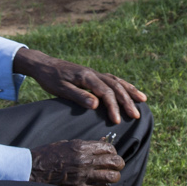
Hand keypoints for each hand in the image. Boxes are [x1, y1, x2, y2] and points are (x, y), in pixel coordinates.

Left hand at [13, 48, 146, 123]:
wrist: (43, 64)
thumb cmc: (50, 79)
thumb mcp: (61, 89)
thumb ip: (79, 96)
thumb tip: (96, 105)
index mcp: (86, 77)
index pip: (105, 92)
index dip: (113, 107)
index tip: (117, 121)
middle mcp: (93, 73)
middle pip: (115, 86)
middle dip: (127, 101)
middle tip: (135, 116)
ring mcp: (94, 73)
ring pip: (117, 81)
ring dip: (130, 91)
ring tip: (143, 100)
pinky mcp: (93, 75)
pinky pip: (112, 79)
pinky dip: (123, 85)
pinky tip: (128, 91)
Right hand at [30, 138, 123, 185]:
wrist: (31, 170)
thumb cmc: (47, 156)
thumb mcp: (66, 144)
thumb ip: (84, 146)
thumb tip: (102, 145)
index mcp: (81, 147)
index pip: (108, 148)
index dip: (113, 152)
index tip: (111, 154)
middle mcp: (84, 161)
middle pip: (114, 162)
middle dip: (118, 164)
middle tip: (115, 166)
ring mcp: (82, 176)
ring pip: (111, 177)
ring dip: (112, 177)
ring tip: (109, 178)